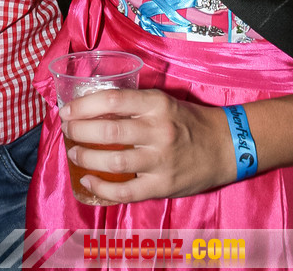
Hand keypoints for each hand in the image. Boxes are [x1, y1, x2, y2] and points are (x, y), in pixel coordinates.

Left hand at [59, 87, 235, 202]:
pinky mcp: (163, 186)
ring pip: (115, 162)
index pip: (112, 100)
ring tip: (74, 152)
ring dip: (87, 157)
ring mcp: (161, 160)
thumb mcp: (163, 101)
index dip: (84, 105)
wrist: (226, 146)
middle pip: (109, 131)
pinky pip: (127, 192)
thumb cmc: (188, 120)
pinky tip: (88, 181)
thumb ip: (134, 105)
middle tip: (67, 130)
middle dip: (80, 131)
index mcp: (156, 104)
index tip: (67, 110)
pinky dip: (103, 189)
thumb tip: (92, 107)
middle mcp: (158, 130)